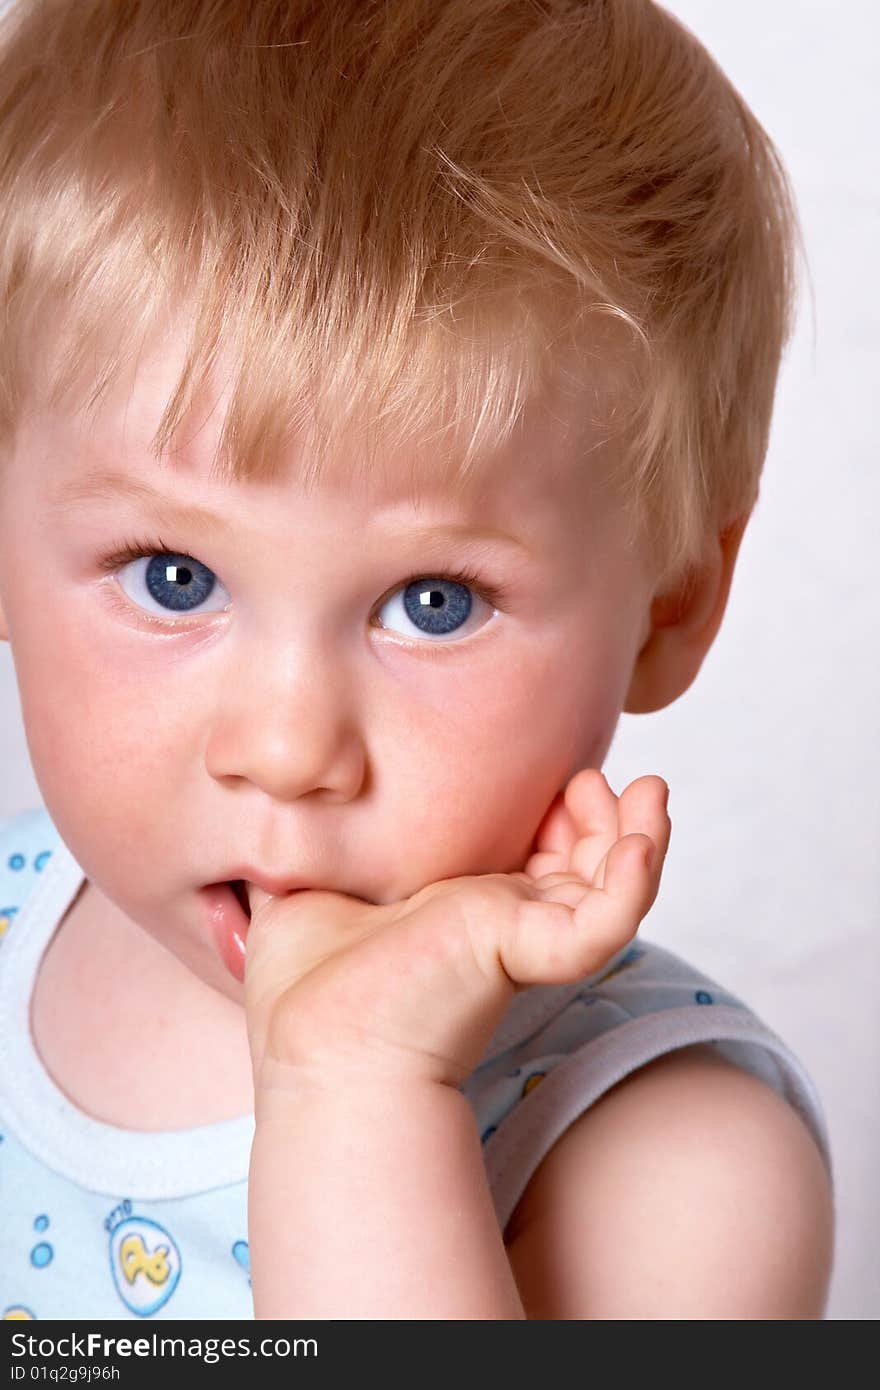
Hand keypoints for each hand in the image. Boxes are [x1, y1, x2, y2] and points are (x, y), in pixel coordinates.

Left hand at [244, 770, 670, 1092]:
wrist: (312, 1046)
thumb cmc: (304, 990)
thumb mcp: (302, 893)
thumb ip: (306, 851)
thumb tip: (265, 807)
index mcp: (465, 906)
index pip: (538, 854)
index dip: (555, 810)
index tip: (553, 772)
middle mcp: (505, 922)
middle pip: (589, 866)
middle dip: (607, 815)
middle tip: (593, 777)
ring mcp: (521, 938)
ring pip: (615, 891)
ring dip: (641, 837)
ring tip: (651, 791)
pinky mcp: (527, 953)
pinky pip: (603, 924)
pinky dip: (633, 884)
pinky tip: (641, 843)